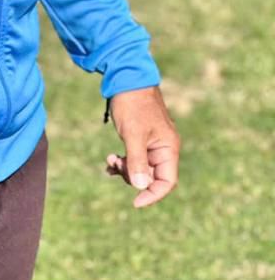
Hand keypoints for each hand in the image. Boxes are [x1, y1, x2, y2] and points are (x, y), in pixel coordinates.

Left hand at [105, 85, 180, 208]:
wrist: (125, 77)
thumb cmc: (132, 103)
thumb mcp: (133, 133)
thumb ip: (136, 160)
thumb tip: (140, 187)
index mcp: (168, 148)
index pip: (166, 181)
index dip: (152, 194)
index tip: (135, 202)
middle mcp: (164, 147)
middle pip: (152, 176)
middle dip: (132, 176)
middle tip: (114, 165)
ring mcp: (153, 143)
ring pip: (141, 168)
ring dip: (125, 169)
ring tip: (110, 160)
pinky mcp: (141, 138)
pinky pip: (135, 158)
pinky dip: (123, 161)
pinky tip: (111, 160)